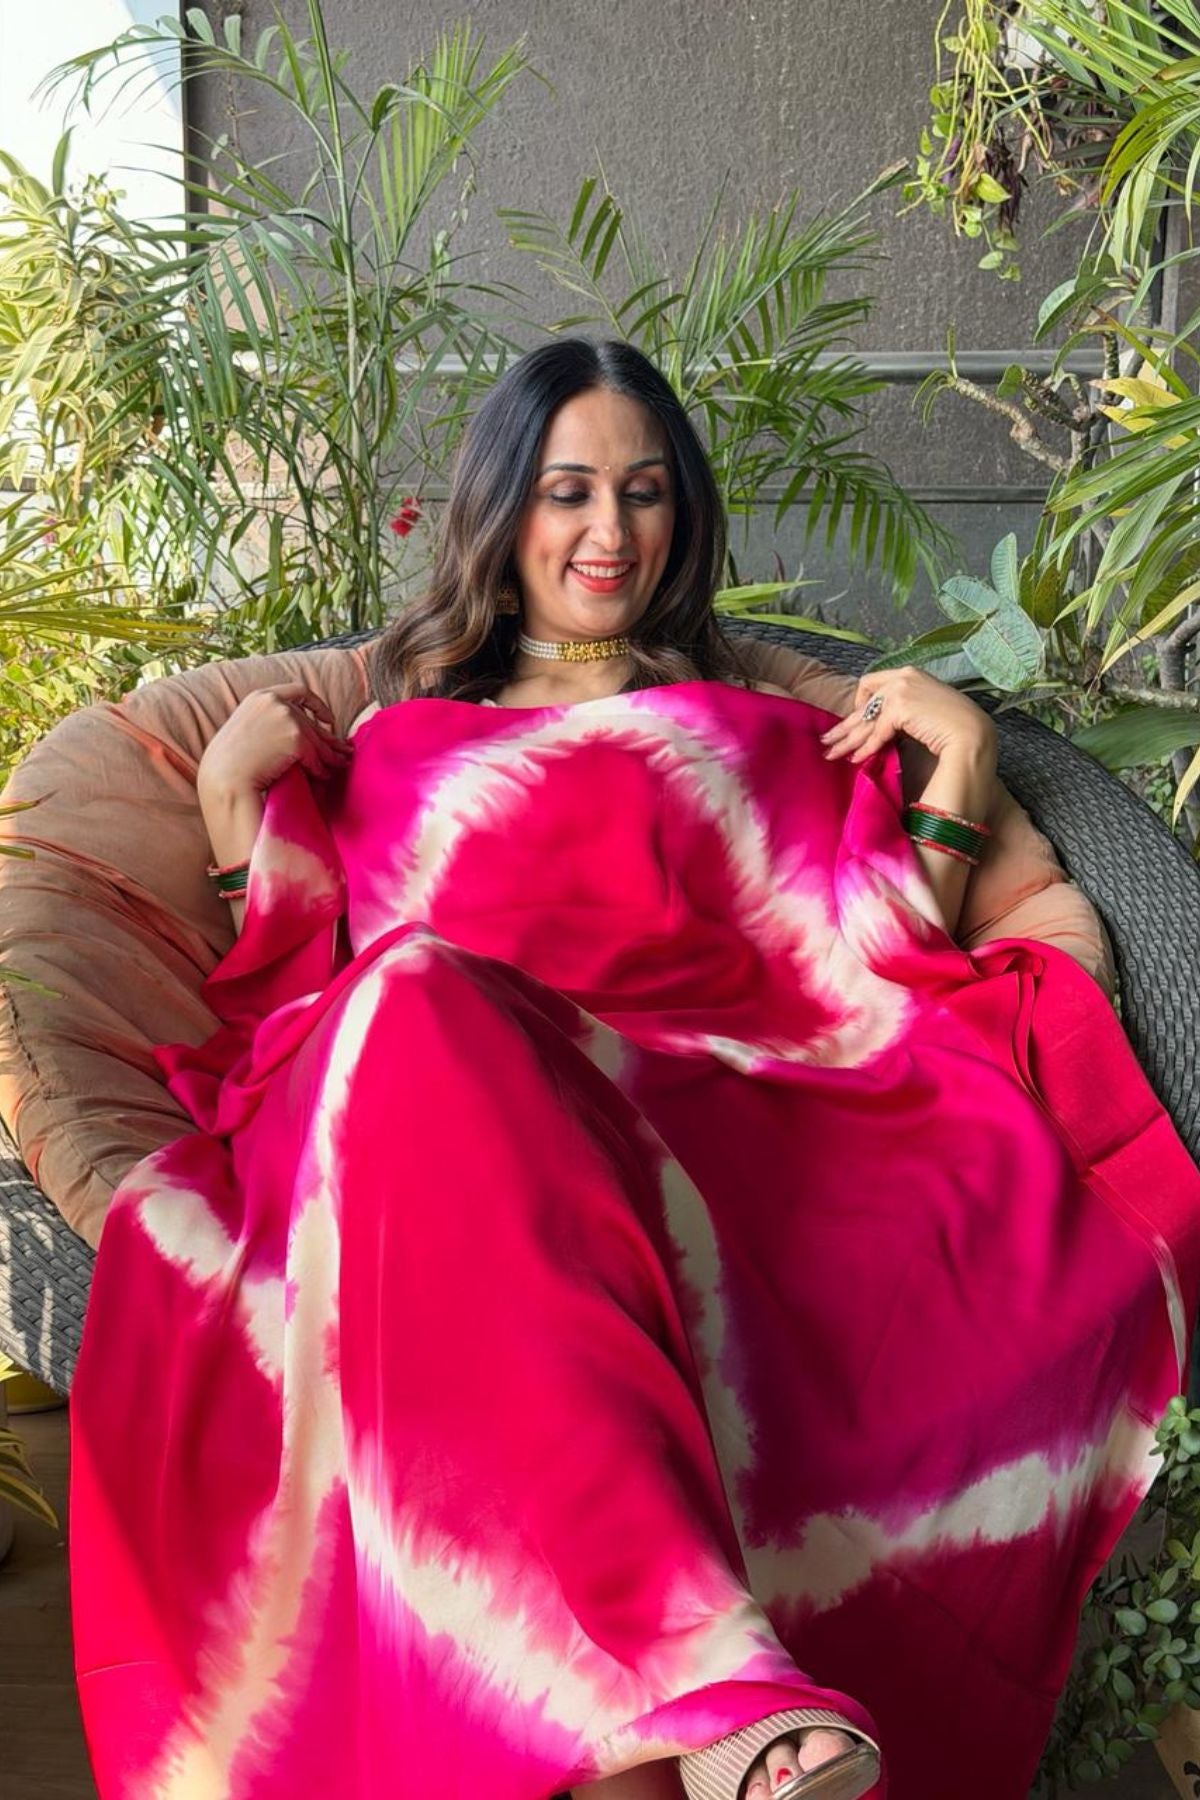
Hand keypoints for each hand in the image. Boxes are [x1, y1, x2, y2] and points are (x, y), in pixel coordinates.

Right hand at [197, 683, 352, 798]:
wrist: (224, 777)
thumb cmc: (229, 761)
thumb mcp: (245, 728)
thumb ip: (268, 722)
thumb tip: (296, 732)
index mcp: (261, 696)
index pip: (298, 691)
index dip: (317, 705)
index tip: (328, 720)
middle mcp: (276, 702)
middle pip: (312, 722)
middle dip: (329, 739)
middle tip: (342, 751)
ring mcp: (287, 719)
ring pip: (317, 740)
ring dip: (331, 756)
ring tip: (340, 765)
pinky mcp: (296, 739)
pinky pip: (315, 757)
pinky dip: (321, 768)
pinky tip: (324, 776)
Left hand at [820, 666, 995, 769]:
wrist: (973, 735)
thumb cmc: (956, 728)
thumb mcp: (926, 712)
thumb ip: (905, 712)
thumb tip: (881, 728)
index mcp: (911, 674)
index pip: (874, 685)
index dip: (860, 705)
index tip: (854, 721)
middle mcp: (903, 676)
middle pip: (864, 703)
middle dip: (845, 725)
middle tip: (828, 741)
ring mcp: (901, 689)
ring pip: (865, 719)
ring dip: (847, 738)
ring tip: (831, 753)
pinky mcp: (899, 706)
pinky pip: (876, 732)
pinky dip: (865, 747)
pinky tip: (856, 759)